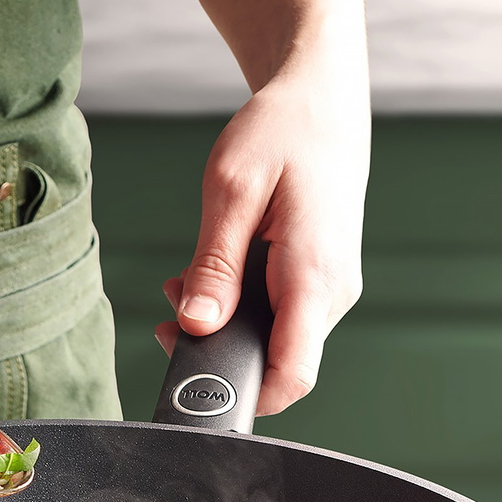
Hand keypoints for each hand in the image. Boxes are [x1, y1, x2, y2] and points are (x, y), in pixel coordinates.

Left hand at [156, 0, 370, 414]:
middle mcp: (331, 293)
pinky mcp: (317, 284)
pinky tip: (211, 276)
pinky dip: (238, 306)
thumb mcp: (233, 191)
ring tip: (184, 283)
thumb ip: (214, 265)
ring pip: (272, 340)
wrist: (322, 104)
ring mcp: (328, 291)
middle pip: (275, 364)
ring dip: (223, 324)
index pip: (293, 375)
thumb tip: (196, 323)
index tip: (196, 387)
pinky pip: (277, 316)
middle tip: (169, 315)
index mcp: (314, 275)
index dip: (246, 397)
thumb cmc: (283, 134)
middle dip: (217, 351)